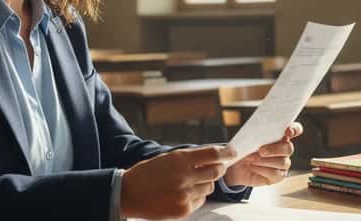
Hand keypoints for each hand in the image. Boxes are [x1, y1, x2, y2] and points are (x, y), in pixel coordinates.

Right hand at [121, 145, 235, 219]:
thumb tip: (212, 157)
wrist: (128, 194)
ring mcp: (185, 195)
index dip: (226, 153)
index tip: (232, 152)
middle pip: (216, 172)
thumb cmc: (146, 174)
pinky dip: (195, 196)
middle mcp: (184, 177)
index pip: (213, 154)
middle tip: (216, 167)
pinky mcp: (183, 209)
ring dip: (204, 184)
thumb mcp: (166, 158)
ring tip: (188, 183)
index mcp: (179, 160)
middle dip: (218, 169)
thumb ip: (188, 158)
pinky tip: (181, 194)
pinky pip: (200, 201)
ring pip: (209, 188)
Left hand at [223, 122, 302, 186]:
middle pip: (289, 148)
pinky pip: (276, 174)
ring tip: (251, 159)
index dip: (295, 129)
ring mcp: (282, 163)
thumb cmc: (243, 148)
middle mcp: (283, 149)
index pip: (295, 129)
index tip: (287, 131)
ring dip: (265, 161)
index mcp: (279, 135)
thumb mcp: (245, 138)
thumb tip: (249, 138)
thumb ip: (251, 135)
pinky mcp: (278, 176)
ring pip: (283, 162)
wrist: (236, 166)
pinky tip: (253, 166)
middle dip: (275, 149)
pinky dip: (263, 169)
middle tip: (261, 150)